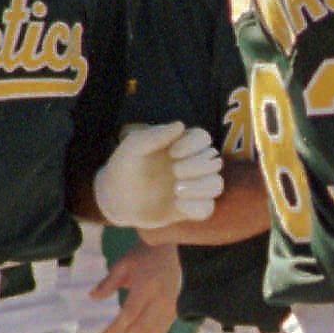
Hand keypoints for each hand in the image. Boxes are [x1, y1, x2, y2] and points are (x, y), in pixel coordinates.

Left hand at [91, 239, 181, 332]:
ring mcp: (170, 308)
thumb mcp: (125, 263)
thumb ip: (109, 281)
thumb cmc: (147, 254)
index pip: (130, 314)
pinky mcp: (174, 312)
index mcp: (147, 286)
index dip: (116, 329)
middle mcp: (161, 300)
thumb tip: (92, 297)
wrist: (179, 250)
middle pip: (142, 330)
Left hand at [92, 122, 223, 226]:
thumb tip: (180, 124)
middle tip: (174, 172)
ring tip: (176, 190)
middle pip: (215, 160)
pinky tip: (177, 204)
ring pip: (217, 184)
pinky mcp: (192, 208)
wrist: (116, 200)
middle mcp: (192, 164)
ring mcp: (194, 187)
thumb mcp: (132, 148)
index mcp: (180, 145)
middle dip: (197, 166)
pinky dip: (196, 207)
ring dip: (200, 187)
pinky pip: (208, 208)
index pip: (203, 137)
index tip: (172, 154)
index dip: (194, 145)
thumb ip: (154, 134)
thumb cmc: (124, 168)